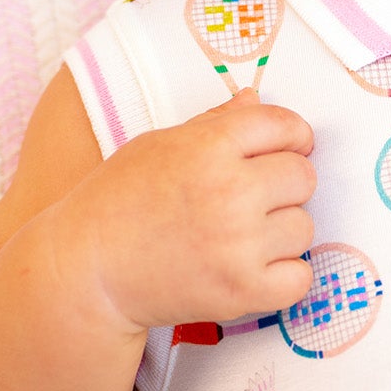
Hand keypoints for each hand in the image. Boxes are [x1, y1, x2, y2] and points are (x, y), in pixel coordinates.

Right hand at [62, 89, 316, 333]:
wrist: (86, 273)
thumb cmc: (118, 202)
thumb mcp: (159, 144)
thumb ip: (215, 122)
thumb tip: (255, 99)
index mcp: (209, 147)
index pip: (286, 126)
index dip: (291, 137)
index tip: (285, 149)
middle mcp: (229, 192)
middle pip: (303, 176)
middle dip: (284, 183)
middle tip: (253, 197)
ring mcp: (238, 245)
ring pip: (303, 226)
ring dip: (281, 231)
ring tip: (241, 234)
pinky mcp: (241, 291)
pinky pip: (300, 278)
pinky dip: (283, 276)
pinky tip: (252, 267)